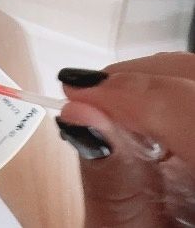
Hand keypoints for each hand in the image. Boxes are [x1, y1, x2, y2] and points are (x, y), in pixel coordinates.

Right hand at [57, 52, 194, 226]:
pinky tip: (149, 127)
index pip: (194, 112)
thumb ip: (111, 183)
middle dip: (147, 81)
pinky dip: (176, 106)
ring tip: (116, 111)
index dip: (136, 93)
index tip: (81, 94)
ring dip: (161, 89)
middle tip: (94, 98)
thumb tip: (83, 117)